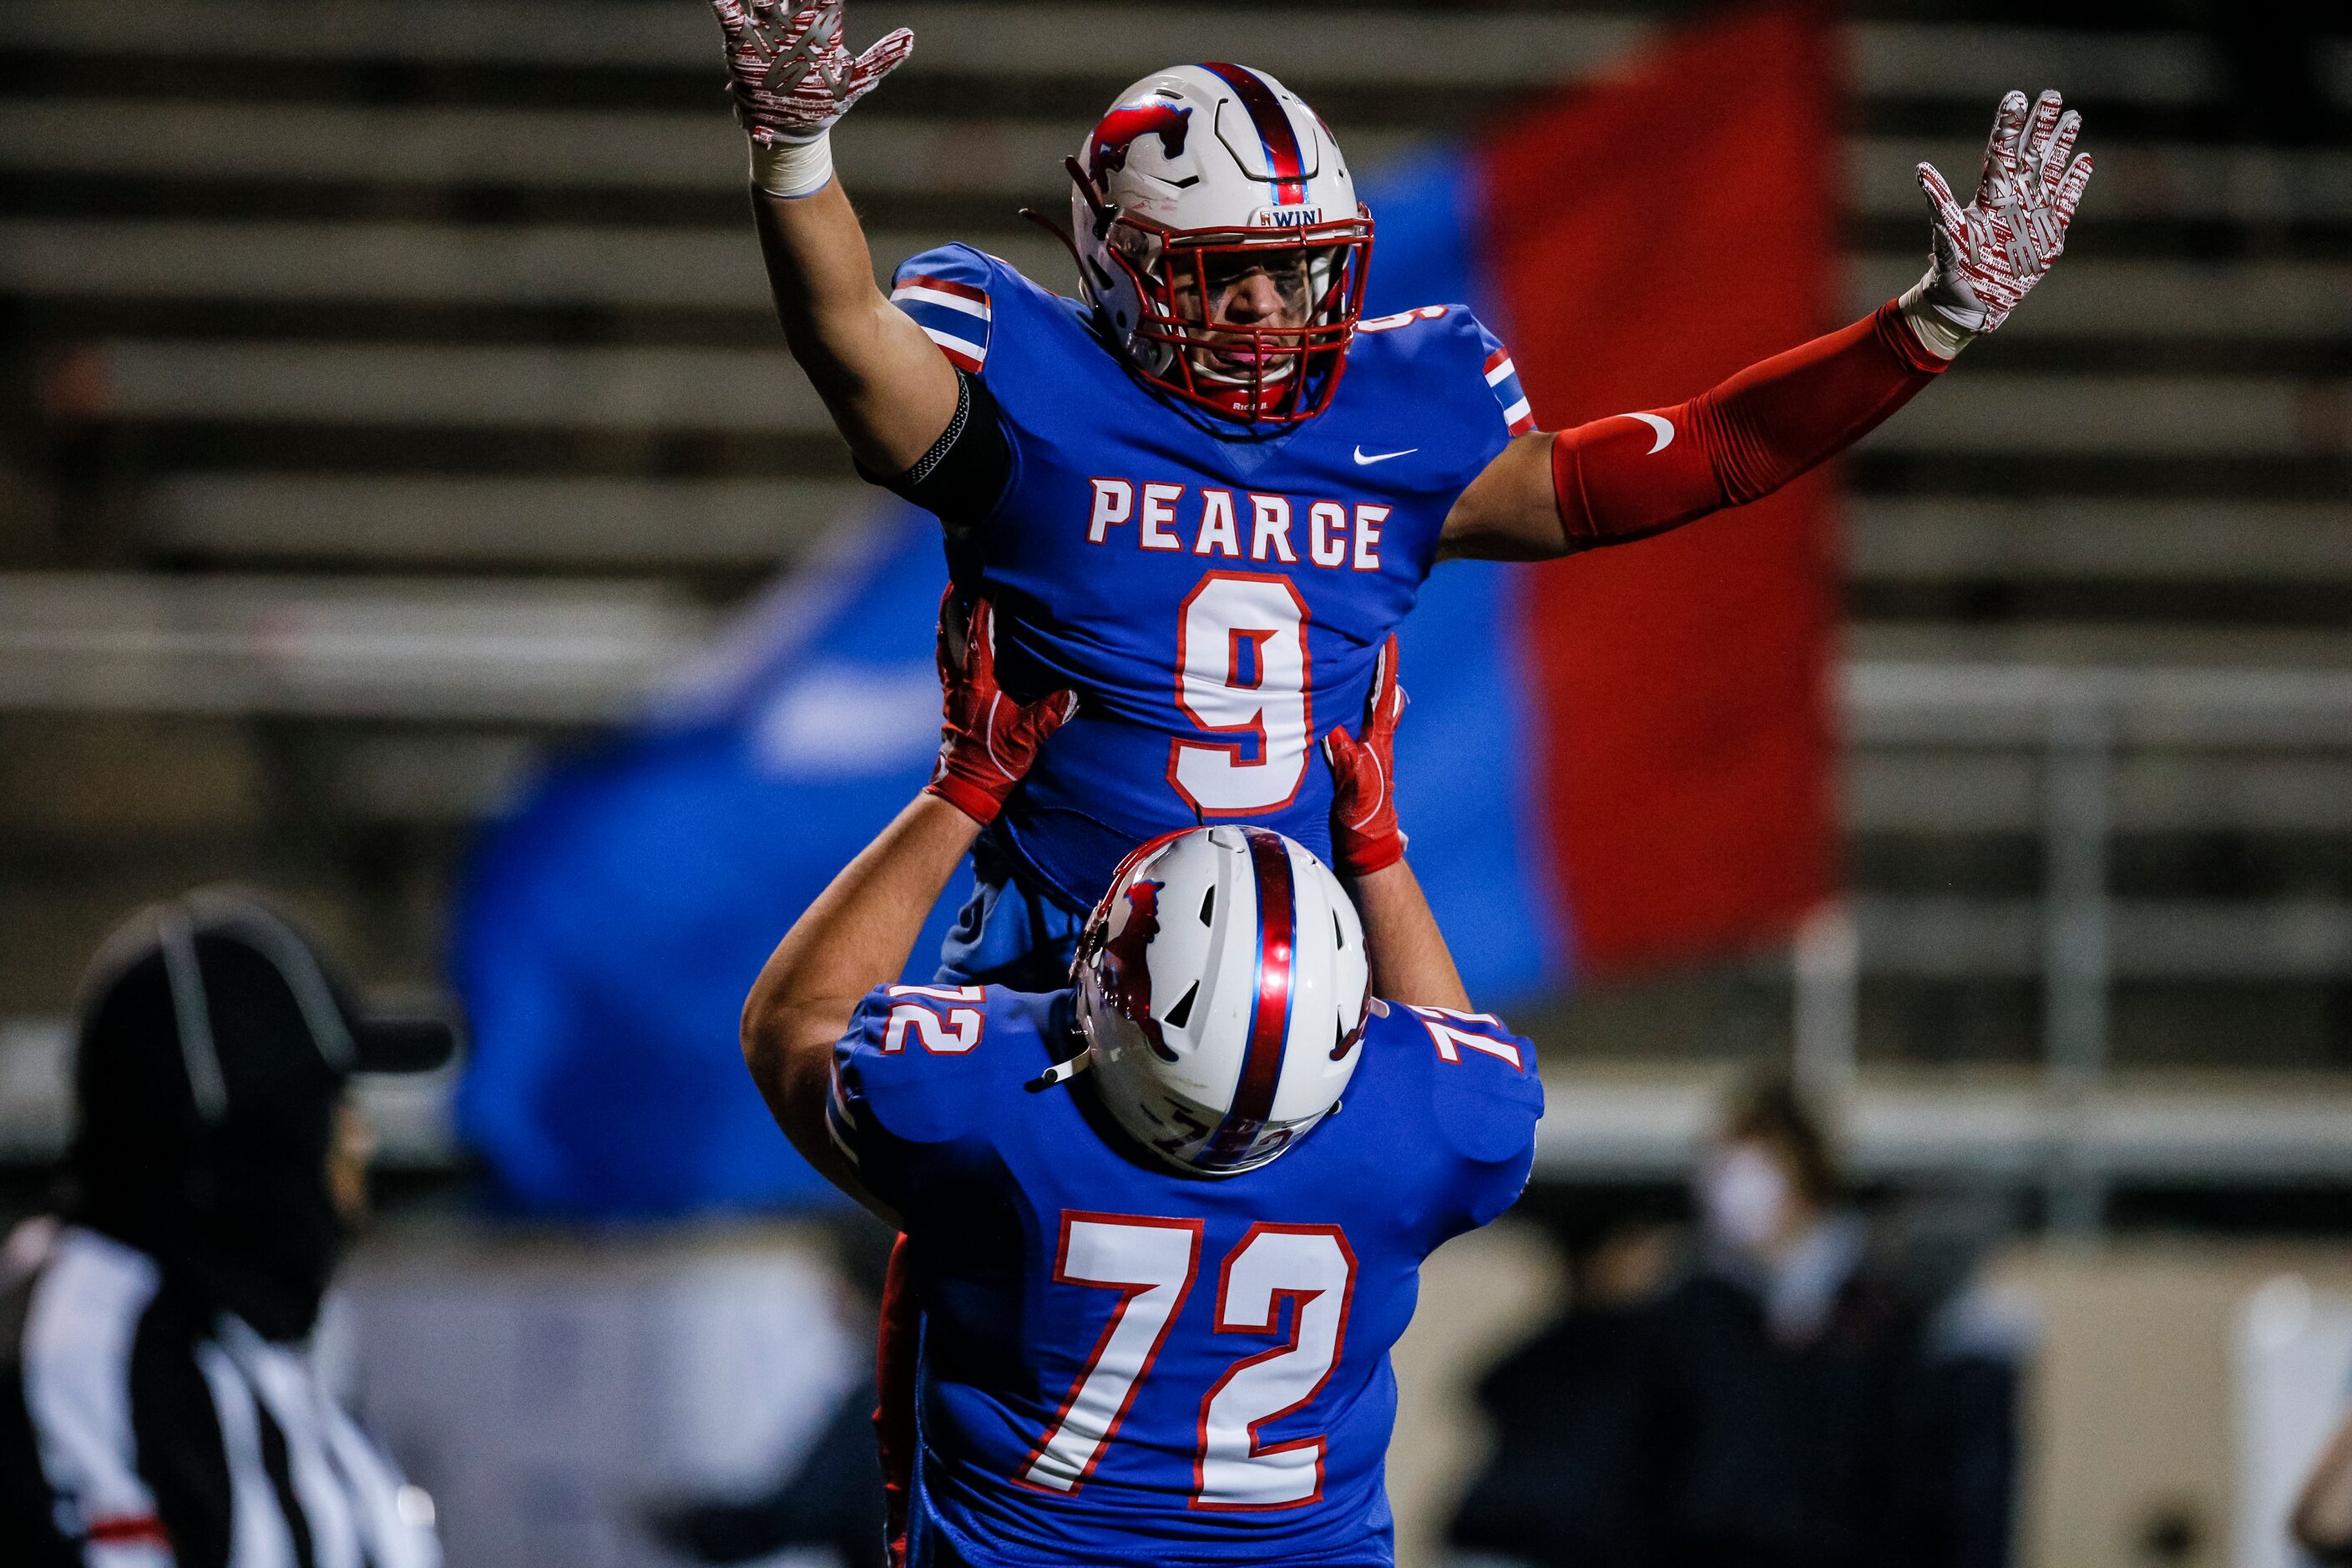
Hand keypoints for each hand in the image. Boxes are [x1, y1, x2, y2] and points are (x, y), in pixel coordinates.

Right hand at [709, 0, 913, 147]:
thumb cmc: (824, 105)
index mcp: (818, 29)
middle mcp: (791, 25)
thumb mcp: (855, 83)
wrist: (791, 132)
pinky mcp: (742, 45)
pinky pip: (730, 19)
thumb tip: (910, 36)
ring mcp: (766, 33)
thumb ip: (881, 58)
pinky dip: (722, 4)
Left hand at [925, 592, 1077, 826]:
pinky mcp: (951, 699)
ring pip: (945, 644)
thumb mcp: (1028, 737)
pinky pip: (946, 660)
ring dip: (948, 619)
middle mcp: (961, 680)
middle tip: (957, 576)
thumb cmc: (996, 761)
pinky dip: (949, 642)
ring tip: (952, 597)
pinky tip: (954, 639)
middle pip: (951, 631)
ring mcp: (952, 689)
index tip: (991, 582)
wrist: (967, 786)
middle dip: (954, 603)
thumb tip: (1075, 693)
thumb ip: (1050, 713)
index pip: (981, 635)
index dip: (985, 607)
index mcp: (979, 682)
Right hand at [1322, 635, 1407, 877]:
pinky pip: (1343, 719)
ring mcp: (1361, 745)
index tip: (1387, 634)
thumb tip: (1336, 733)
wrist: (1364, 847)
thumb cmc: (1362, 824)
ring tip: (1344, 645)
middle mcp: (1371, 737)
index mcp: (1376, 742)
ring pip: (1358, 702)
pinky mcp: (1348, 755)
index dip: (1385, 666)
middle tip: (1362, 626)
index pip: (1382, 695)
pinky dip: (1337, 700)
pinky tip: (1323, 689)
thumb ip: (1348, 764)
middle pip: (1372, 690)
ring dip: (1354, 676)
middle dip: (1370, 659)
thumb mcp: (1354, 793)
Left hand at [1910, 90, 2091, 337]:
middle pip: (2029, 154)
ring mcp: (2032, 214)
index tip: (2015, 97)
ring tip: (2072, 115)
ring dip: (2060, 145)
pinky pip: (2067, 203)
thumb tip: (1921, 170)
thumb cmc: (1952, 274)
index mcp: (1989, 198)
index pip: (2001, 152)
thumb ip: (1940, 204)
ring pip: (2049, 171)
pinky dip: (2076, 183)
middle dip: (2040, 125)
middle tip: (2051, 94)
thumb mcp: (1946, 238)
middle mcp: (2012, 200)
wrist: (1968, 306)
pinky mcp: (2050, 235)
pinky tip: (2085, 160)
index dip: (2009, 126)